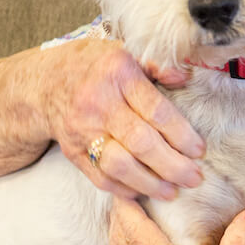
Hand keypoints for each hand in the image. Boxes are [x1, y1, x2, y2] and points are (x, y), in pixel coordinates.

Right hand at [39, 37, 204, 199]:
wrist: (44, 82)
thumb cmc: (94, 66)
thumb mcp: (123, 53)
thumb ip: (156, 66)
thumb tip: (184, 78)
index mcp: (117, 74)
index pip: (156, 111)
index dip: (182, 135)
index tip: (199, 150)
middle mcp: (99, 103)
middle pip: (141, 143)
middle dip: (172, 165)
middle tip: (194, 178)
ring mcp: (83, 130)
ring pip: (120, 165)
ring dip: (150, 183)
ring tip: (172, 192)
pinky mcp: (73, 152)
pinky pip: (100, 177)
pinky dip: (124, 189)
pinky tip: (143, 191)